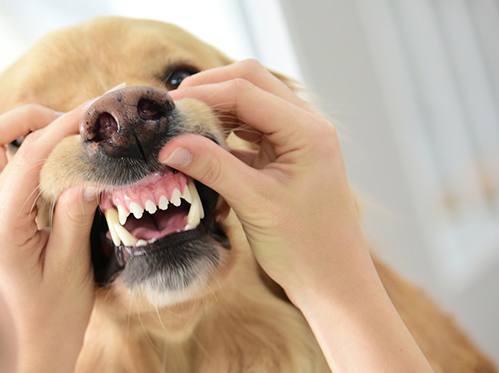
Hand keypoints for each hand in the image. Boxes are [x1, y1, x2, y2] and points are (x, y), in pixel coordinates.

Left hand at [0, 103, 97, 371]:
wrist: (26, 353)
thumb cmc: (49, 320)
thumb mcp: (70, 270)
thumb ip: (73, 217)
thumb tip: (84, 176)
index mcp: (0, 226)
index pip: (28, 156)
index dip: (63, 126)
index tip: (95, 112)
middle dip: (29, 120)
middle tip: (72, 126)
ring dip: (12, 135)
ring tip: (56, 141)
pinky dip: (11, 156)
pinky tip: (43, 167)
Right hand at [159, 59, 430, 371]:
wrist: (333, 281)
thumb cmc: (305, 247)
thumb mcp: (254, 204)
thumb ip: (213, 168)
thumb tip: (169, 145)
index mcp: (307, 131)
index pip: (245, 91)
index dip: (202, 94)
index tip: (166, 110)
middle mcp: (305, 126)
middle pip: (249, 82)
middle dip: (208, 89)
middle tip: (171, 109)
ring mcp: (296, 139)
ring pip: (249, 101)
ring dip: (215, 108)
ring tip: (181, 125)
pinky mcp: (284, 155)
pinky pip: (249, 127)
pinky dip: (223, 130)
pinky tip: (200, 146)